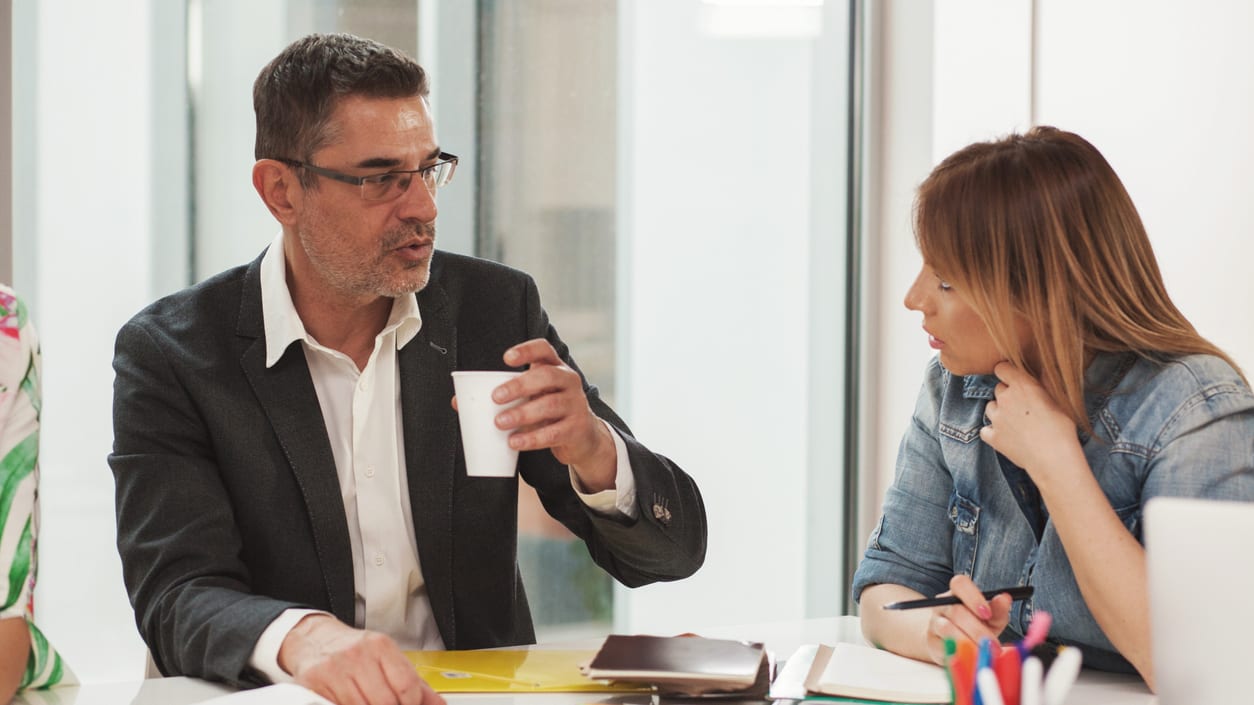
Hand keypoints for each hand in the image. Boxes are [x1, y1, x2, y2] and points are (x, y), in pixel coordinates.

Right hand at [278, 614, 444, 704]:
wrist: (313, 639)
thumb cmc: (353, 650)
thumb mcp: (386, 657)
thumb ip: (413, 682)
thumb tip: (437, 704)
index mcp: (381, 646)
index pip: (407, 685)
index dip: (413, 704)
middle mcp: (358, 655)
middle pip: (385, 701)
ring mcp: (335, 669)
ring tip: (371, 703)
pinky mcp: (314, 682)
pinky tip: (354, 703)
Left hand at [488, 339, 616, 490]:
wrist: (582, 437)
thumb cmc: (550, 412)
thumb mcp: (531, 399)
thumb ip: (502, 398)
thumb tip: (459, 402)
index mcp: (555, 368)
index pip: (544, 350)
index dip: (526, 351)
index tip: (506, 359)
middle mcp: (569, 381)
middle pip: (546, 376)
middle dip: (519, 385)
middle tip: (495, 398)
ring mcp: (576, 404)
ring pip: (550, 405)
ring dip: (522, 413)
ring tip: (500, 423)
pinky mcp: (577, 428)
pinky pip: (554, 432)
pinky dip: (532, 438)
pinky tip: (515, 441)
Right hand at [924, 575, 1012, 664]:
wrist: (951, 642)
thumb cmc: (975, 626)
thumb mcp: (990, 618)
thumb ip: (998, 609)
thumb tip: (1005, 598)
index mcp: (957, 593)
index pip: (960, 584)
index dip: (973, 597)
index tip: (987, 614)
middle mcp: (943, 604)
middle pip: (956, 611)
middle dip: (977, 630)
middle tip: (993, 645)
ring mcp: (934, 622)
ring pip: (947, 629)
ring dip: (968, 642)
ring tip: (984, 653)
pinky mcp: (931, 641)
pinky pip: (942, 647)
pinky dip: (959, 654)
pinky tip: (970, 658)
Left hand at [979, 361, 1082, 481]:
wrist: (1053, 459)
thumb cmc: (1062, 428)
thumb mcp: (1059, 400)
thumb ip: (1047, 383)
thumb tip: (1044, 368)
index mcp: (1022, 385)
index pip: (1002, 368)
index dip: (1007, 372)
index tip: (1013, 377)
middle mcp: (1005, 399)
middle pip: (998, 389)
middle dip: (1008, 394)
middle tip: (1023, 406)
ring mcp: (996, 418)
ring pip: (990, 407)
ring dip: (999, 411)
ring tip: (1015, 422)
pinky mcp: (993, 437)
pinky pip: (985, 430)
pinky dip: (992, 431)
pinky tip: (1005, 435)